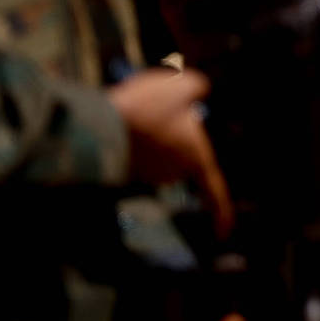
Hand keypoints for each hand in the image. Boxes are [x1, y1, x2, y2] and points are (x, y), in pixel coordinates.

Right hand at [111, 68, 230, 236]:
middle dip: (173, 128)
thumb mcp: (181, 86)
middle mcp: (170, 172)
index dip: (220, 211)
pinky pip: (132, 142)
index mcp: (195, 160)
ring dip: (149, 125)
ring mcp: (144, 170)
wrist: (96, 125)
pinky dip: (130, 128)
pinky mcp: (121, 164)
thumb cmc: (147, 109)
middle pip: (180, 149)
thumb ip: (196, 87)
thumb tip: (198, 89)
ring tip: (135, 106)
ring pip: (154, 144)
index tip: (223, 234)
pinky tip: (120, 112)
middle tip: (159, 104)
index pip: (213, 190)